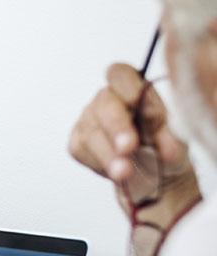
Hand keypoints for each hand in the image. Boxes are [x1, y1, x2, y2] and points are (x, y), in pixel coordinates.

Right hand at [68, 63, 196, 200]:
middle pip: (104, 103)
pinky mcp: (78, 143)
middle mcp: (108, 99)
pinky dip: (100, 163)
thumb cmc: (167, 151)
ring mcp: (89, 120)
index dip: (127, 87)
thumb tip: (157, 128)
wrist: (156, 180)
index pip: (121, 75)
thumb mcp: (177, 141)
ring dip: (108, 153)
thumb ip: (169, 132)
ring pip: (91, 130)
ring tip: (125, 172)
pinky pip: (81, 149)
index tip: (138, 104)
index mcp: (133, 88)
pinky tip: (116, 173)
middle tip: (128, 147)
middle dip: (116, 126)